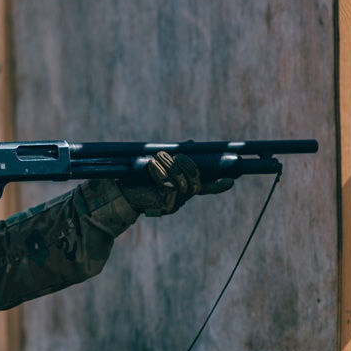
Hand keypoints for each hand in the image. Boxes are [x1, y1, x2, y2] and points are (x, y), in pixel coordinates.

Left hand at [118, 152, 233, 215]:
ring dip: (172, 167)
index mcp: (183, 187)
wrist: (119, 190)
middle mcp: (182, 197)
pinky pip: (171, 187)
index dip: (218, 184)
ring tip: (158, 158)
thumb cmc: (138, 177)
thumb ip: (176, 155)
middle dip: (189, 166)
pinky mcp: (164, 205)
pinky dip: (162, 173)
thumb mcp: (159, 162)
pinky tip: (152, 166)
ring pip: (184, 184)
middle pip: (197, 183)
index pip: (206, 187)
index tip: (230, 181)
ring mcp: (174, 203)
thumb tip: (191, 145)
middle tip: (177, 156)